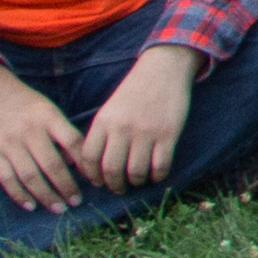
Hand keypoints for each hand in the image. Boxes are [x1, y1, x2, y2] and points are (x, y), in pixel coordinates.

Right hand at [0, 60, 88, 214]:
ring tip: (59, 208)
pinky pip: (7, 179)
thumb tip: (77, 165)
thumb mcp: (50, 111)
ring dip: (46, 195)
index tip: (95, 180)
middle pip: (52, 164)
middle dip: (66, 186)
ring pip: (30, 176)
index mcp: (49, 117)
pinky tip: (32, 206)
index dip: (85, 163)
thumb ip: (63, 134)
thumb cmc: (29, 106)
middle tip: (76, 202)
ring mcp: (10, 143)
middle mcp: (29, 130)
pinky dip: (19, 195)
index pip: (73, 142)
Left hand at [73, 44, 197, 189]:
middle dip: (114, 185)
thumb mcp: (110, 108)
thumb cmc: (134, 91)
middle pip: (111, 169)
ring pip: (135, 171)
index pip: (89, 158)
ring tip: (137, 181)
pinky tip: (156, 174)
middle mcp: (122, 128)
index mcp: (103, 121)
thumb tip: (95, 166)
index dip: (92, 176)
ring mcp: (146, 132)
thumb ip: (102, 133)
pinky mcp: (168, 134)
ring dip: (136, 182)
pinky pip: (160, 166)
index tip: (99, 182)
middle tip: (119, 188)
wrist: (163, 69)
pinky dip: (157, 176)